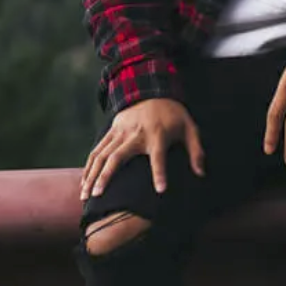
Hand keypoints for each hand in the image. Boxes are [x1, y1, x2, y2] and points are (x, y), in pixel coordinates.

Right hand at [80, 98, 205, 199]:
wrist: (154, 90)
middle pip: (118, 156)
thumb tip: (201, 174)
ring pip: (102, 154)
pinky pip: (97, 149)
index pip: (159, 156)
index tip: (161, 190)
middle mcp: (136, 133)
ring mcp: (121, 131)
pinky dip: (89, 165)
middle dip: (106, 176)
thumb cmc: (175, 115)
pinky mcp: (112, 130)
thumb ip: (196, 152)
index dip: (160, 172)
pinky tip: (83, 181)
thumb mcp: (190, 129)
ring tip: (84, 194)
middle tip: (97, 195)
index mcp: (158, 135)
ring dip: (92, 174)